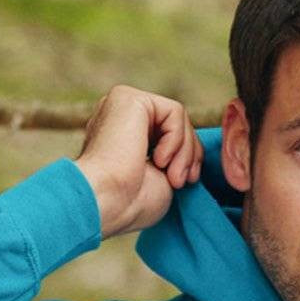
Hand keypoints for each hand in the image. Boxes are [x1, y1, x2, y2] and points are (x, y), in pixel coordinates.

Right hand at [73, 85, 203, 239]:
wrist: (105, 202)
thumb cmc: (130, 202)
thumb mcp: (162, 177)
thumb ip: (175, 157)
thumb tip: (194, 148)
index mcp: (124, 135)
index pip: (169, 136)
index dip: (187, 159)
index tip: (186, 183)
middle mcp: (121, 116)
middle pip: (177, 125)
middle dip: (189, 155)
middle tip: (181, 182)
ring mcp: (123, 103)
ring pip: (178, 118)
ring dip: (185, 152)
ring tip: (173, 177)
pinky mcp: (129, 98)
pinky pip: (175, 112)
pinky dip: (177, 140)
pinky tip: (159, 160)